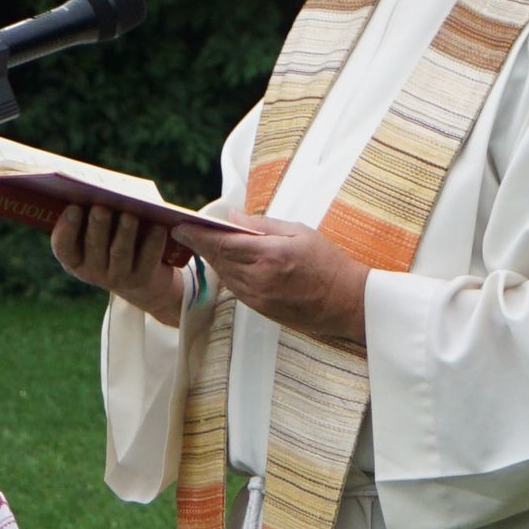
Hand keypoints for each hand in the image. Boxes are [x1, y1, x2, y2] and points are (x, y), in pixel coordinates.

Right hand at [51, 205, 183, 325]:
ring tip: (129, 214)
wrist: (141, 279)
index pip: (63, 247)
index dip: (66, 228)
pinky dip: (153, 242)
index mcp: (74, 258)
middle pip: (93, 247)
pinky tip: (158, 226)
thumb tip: (100, 186)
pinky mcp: (141, 279)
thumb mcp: (99, 230)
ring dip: (124, 233)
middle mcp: (92, 272)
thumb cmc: (113, 239)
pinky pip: (147, 260)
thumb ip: (92, 212)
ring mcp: (117, 278)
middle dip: (98, 226)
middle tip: (101, 207)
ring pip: (120, 253)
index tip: (73, 207)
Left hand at [173, 214, 367, 342]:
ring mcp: (258, 298)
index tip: (181, 224)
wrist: (347, 302)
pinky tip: (222, 263)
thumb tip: (233, 218)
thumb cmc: (329, 263)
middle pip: (218, 259)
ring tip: (199, 244)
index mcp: (269, 255)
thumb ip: (263, 226)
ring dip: (210, 260)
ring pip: (224, 275)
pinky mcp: (261, 310)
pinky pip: (235, 288)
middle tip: (183, 231)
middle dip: (199, 244)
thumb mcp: (300, 232)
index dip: (198, 234)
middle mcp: (259, 279)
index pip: (223, 242)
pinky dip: (225, 273)